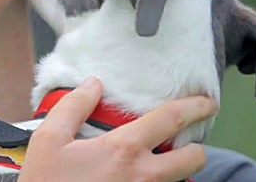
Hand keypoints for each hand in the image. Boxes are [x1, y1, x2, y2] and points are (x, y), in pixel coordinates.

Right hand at [18, 77, 217, 181]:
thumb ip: (73, 106)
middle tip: (185, 139)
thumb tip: (93, 84)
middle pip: (193, 159)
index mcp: (124, 150)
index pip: (170, 120)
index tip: (207, 102)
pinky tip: (136, 177)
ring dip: (175, 168)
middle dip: (196, 147)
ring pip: (178, 181)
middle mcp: (143, 176)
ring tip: (156, 160)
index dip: (194, 106)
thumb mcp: (49, 140)